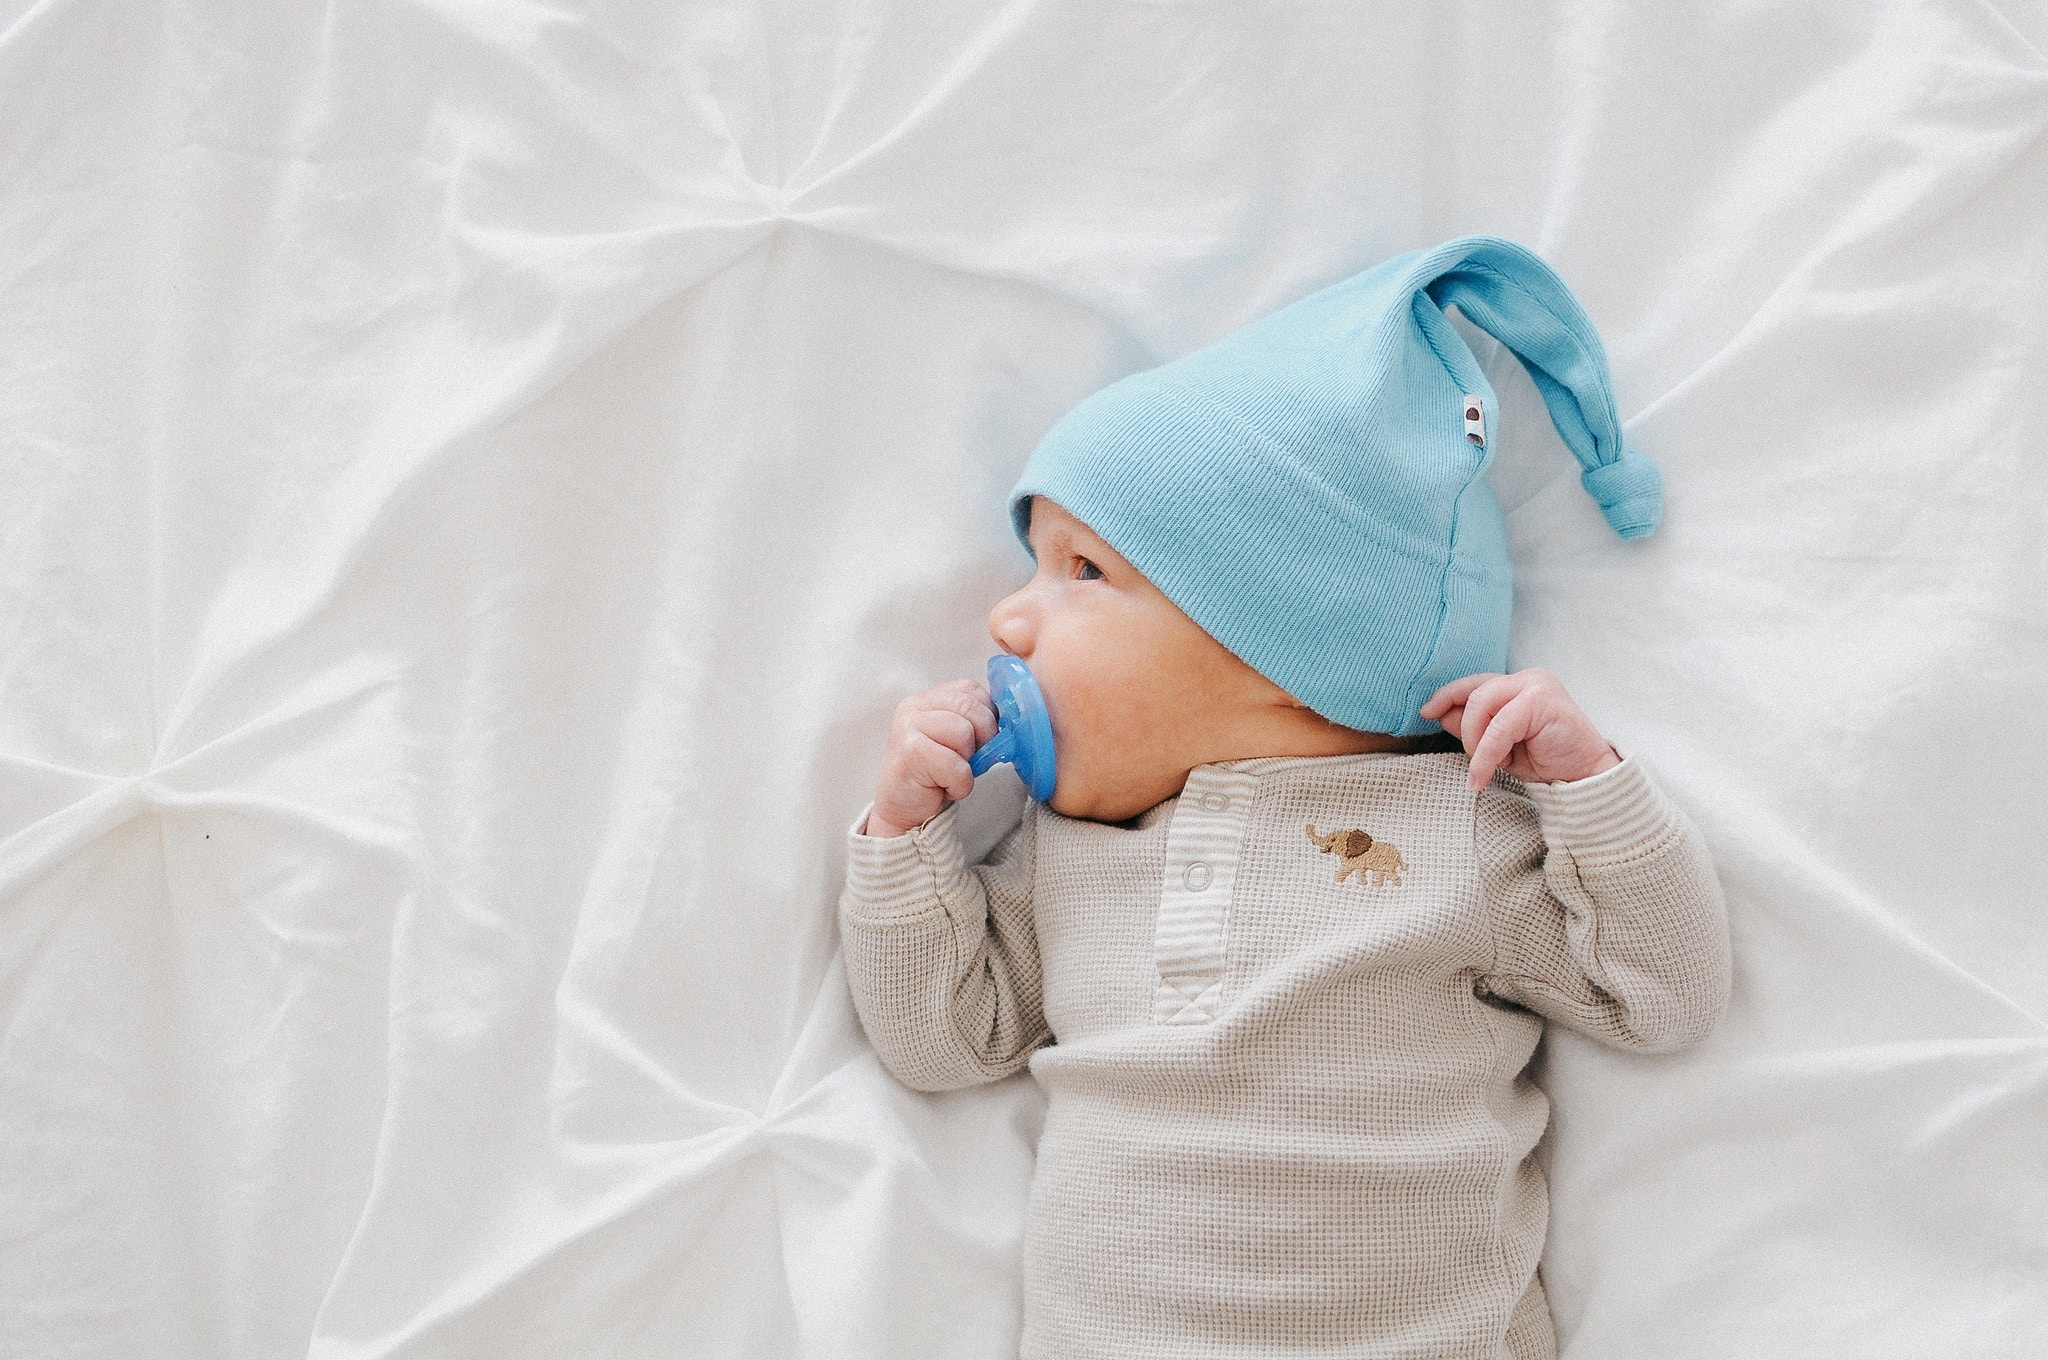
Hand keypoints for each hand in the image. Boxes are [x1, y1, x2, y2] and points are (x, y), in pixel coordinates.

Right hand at [864, 679, 998, 837]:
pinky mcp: (910, 753)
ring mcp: (909, 727)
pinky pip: (955, 765)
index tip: (981, 740)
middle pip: (970, 706)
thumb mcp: (955, 741)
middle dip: (983, 737)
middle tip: (971, 760)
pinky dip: (959, 784)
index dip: (986, 714)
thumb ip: (973, 723)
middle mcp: (915, 706)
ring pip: (963, 732)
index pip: (970, 688)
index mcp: (928, 699)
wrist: (902, 809)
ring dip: (967, 763)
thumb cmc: (932, 776)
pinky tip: (944, 788)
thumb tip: (1009, 723)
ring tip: (951, 774)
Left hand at [1420, 669, 1620, 791]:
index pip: (1474, 684)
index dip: (1447, 695)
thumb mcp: (1499, 746)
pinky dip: (1485, 755)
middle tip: (1474, 762)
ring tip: (1483, 769)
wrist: (1584, 778)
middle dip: (1465, 730)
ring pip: (1483, 705)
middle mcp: (1527, 679)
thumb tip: (1440, 715)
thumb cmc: (1545, 761)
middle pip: (1474, 693)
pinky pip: (1498, 727)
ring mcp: (1537, 685)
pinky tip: (1481, 776)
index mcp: (1517, 685)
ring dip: (1475, 743)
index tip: (1426, 712)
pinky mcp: (1543, 700)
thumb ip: (1474, 728)